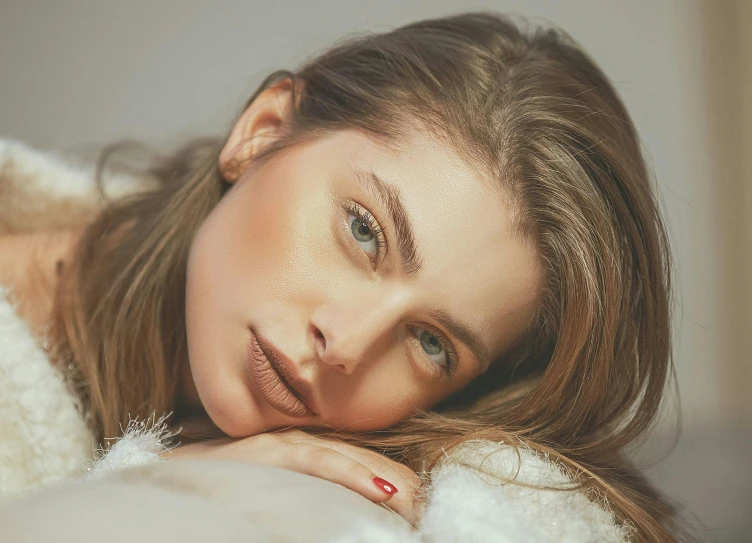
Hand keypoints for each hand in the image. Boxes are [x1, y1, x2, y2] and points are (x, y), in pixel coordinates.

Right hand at [162, 428, 423, 524]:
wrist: (163, 476)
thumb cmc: (219, 486)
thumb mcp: (271, 489)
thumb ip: (303, 493)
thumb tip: (334, 514)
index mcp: (308, 450)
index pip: (366, 464)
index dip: (396, 484)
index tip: (420, 508)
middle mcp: (304, 441)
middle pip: (369, 461)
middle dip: (404, 487)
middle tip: (428, 510)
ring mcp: (287, 443)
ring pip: (354, 459)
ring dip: (391, 484)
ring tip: (419, 504)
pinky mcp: (269, 451)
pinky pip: (322, 462)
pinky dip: (356, 476)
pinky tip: (385, 492)